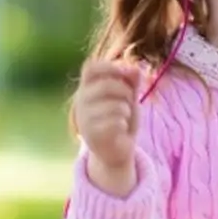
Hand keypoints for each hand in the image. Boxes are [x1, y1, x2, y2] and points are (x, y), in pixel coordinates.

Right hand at [73, 60, 140, 194]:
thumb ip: (131, 82)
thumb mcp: (128, 98)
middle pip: (107, 85)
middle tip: (129, 101)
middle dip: (126, 92)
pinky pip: (115, 122)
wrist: (115, 151)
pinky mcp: (91, 135)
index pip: (90, 68)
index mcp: (87, 88)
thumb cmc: (121, 120)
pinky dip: (124, 124)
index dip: (110, 67)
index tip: (127, 74)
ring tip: (124, 118)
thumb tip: (136, 68)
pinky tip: (121, 128)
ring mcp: (84, 118)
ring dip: (126, 111)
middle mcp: (81, 101)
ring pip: (114, 105)